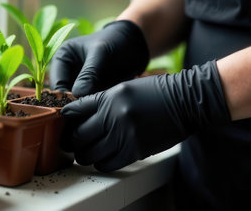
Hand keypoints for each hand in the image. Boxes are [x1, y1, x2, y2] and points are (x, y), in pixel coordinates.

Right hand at [50, 20, 148, 96]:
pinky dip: (98, 105)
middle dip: (78, 103)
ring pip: (78, 102)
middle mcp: (67, 72)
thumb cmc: (116, 41)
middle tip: (93, 107)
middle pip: (65, 96)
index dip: (65, 97)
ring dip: (89, 105)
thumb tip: (77, 94)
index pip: (57, 83)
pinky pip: (91, 103)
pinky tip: (108, 103)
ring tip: (103, 103)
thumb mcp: (101, 53)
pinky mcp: (92, 91)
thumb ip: (89, 73)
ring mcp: (80, 83)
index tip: (80, 104)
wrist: (135, 44)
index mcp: (62, 58)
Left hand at [61, 61, 230, 171]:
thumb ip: (101, 100)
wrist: (185, 101)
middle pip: (78, 136)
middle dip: (72, 141)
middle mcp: (113, 116)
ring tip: (87, 152)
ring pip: (89, 154)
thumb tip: (79, 115)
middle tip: (73, 142)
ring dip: (85, 155)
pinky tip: (102, 158)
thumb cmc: (154, 92)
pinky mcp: (136, 151)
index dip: (66, 119)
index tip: (65, 124)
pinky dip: (100, 163)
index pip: (74, 111)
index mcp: (108, 98)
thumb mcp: (123, 88)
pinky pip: (107, 164)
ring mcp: (124, 135)